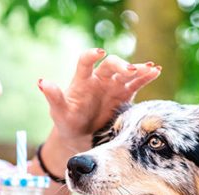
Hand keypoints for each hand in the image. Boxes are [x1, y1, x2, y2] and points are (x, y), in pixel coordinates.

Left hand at [39, 48, 160, 154]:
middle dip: (121, 66)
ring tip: (150, 68)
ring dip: (138, 69)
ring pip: (126, 73)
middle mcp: (99, 79)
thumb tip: (42, 82)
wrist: (81, 136)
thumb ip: (54, 97)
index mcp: (82, 80)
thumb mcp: (59, 112)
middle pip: (110, 65)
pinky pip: (136, 84)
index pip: (85, 62)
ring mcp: (112, 86)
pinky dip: (146, 77)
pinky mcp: (124, 95)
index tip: (99, 53)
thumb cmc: (67, 122)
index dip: (91, 56)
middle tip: (130, 70)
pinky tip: (156, 71)